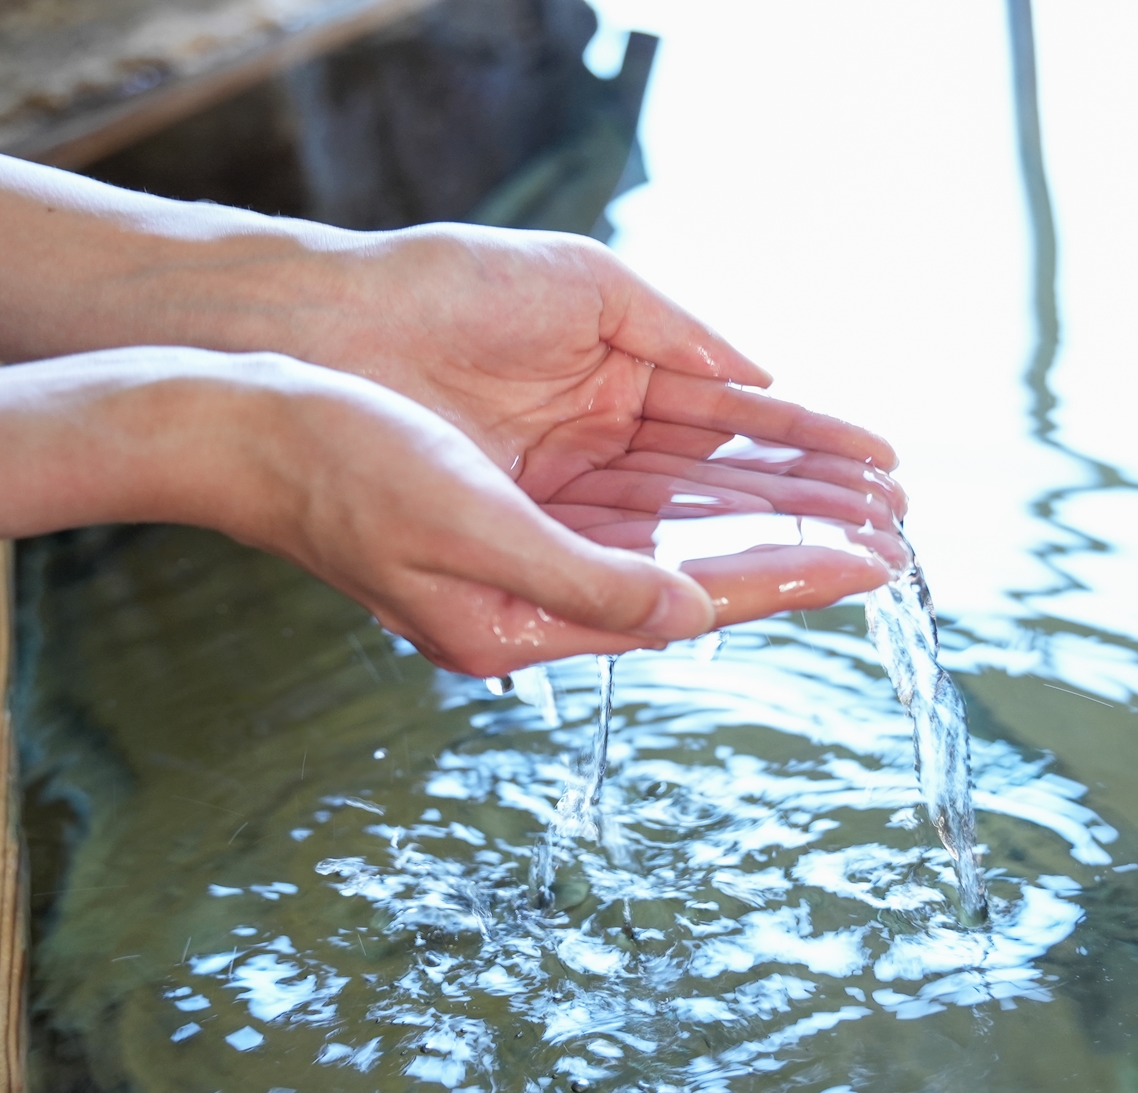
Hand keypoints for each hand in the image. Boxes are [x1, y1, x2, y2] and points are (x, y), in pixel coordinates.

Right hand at [222, 225, 909, 642]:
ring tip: (839, 506)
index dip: (786, 580)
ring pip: (668, 540)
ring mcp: (516, 561)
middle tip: (890, 538)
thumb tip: (689, 616)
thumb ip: (588, 579)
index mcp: (520, 625)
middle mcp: (528, 602)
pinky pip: (624, 509)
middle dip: (789, 553)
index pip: (686, 607)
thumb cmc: (345, 469)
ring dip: (752, 519)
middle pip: (691, 582)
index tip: (874, 564)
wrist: (247, 422)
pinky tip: (735, 478)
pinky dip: (689, 495)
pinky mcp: (504, 516)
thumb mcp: (473, 528)